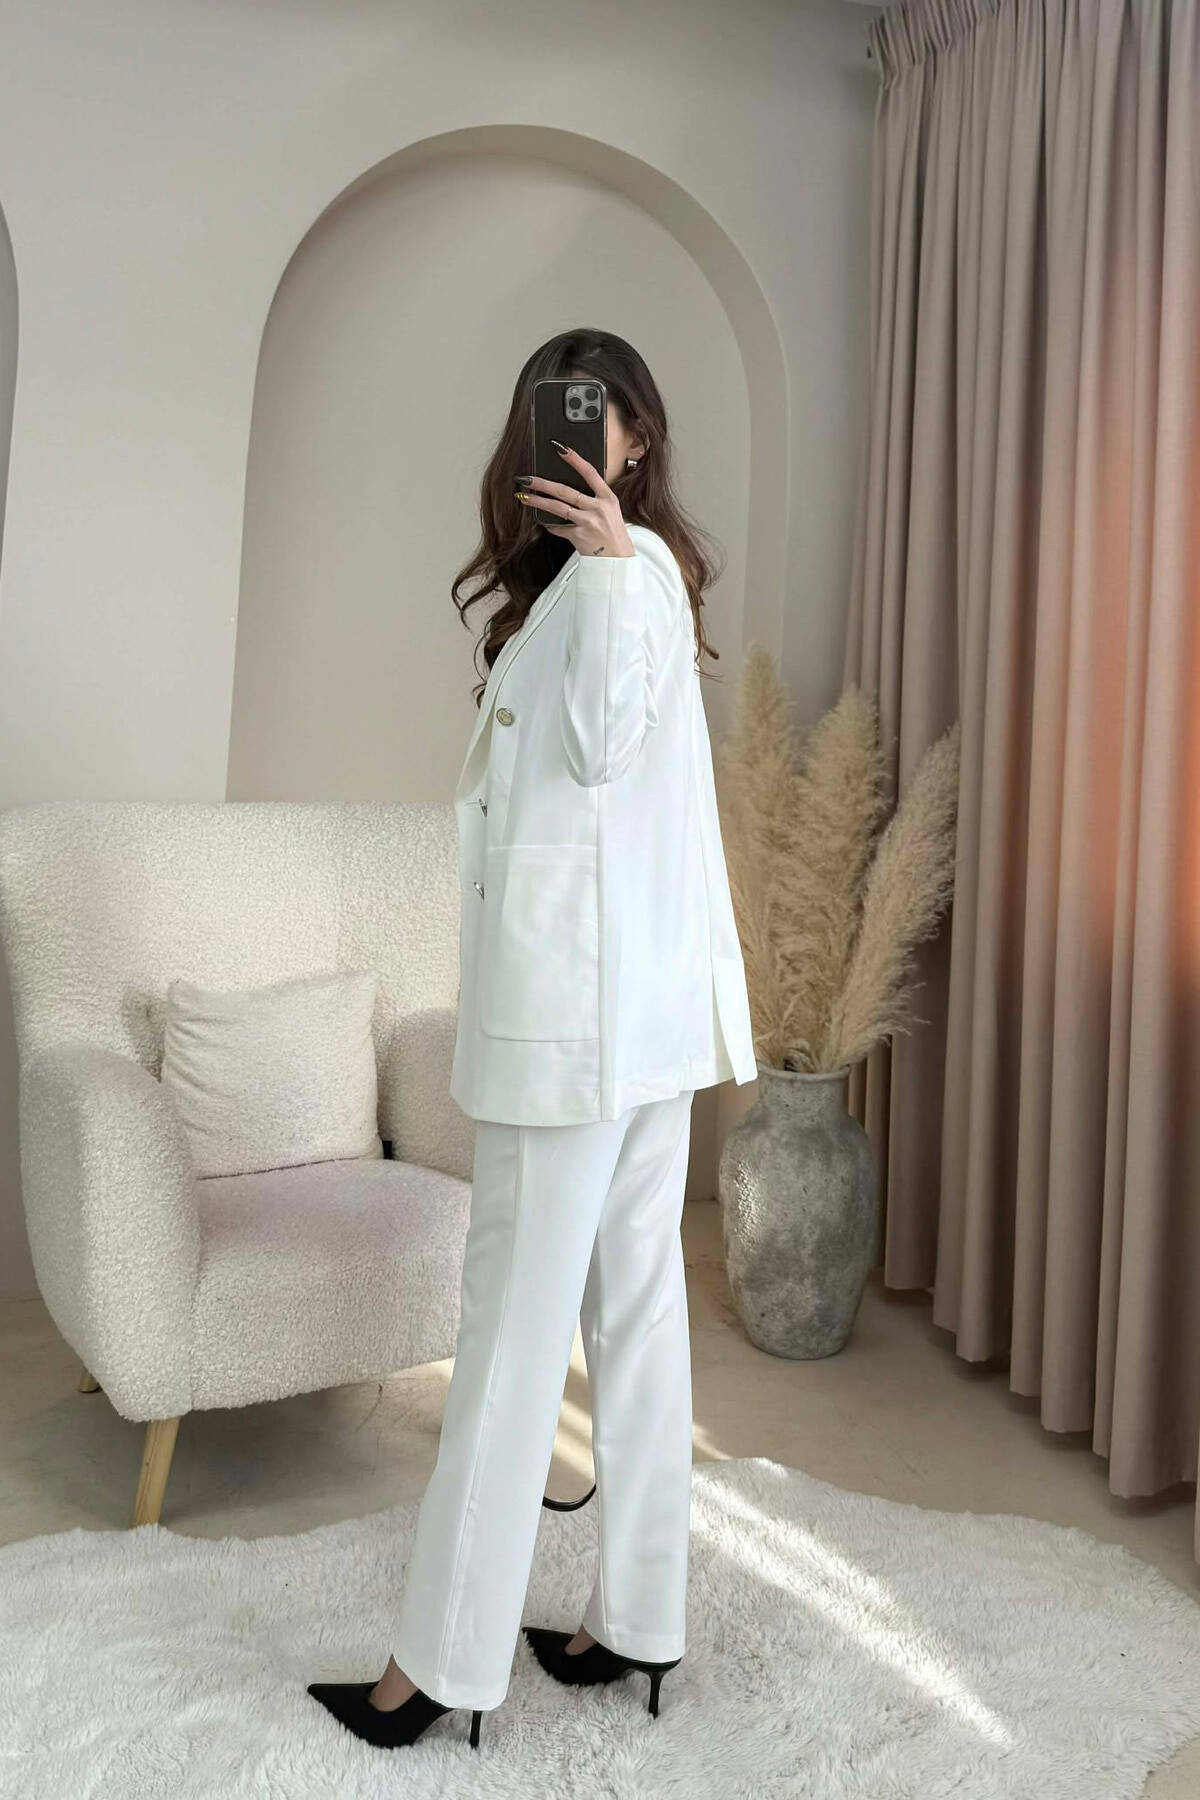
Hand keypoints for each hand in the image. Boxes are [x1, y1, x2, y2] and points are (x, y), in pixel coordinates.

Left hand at [515, 443, 634, 557]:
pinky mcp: (578, 536)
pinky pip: (558, 528)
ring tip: (523, 496)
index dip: (574, 459)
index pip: (590, 472)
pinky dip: (552, 526)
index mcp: (608, 498)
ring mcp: (587, 522)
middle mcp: (598, 508)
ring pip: (557, 508)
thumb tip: (569, 490)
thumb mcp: (611, 511)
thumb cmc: (612, 534)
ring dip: (538, 501)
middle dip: (543, 483)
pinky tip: (546, 523)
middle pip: (565, 491)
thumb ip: (594, 498)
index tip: (560, 448)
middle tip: (527, 478)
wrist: (617, 560)